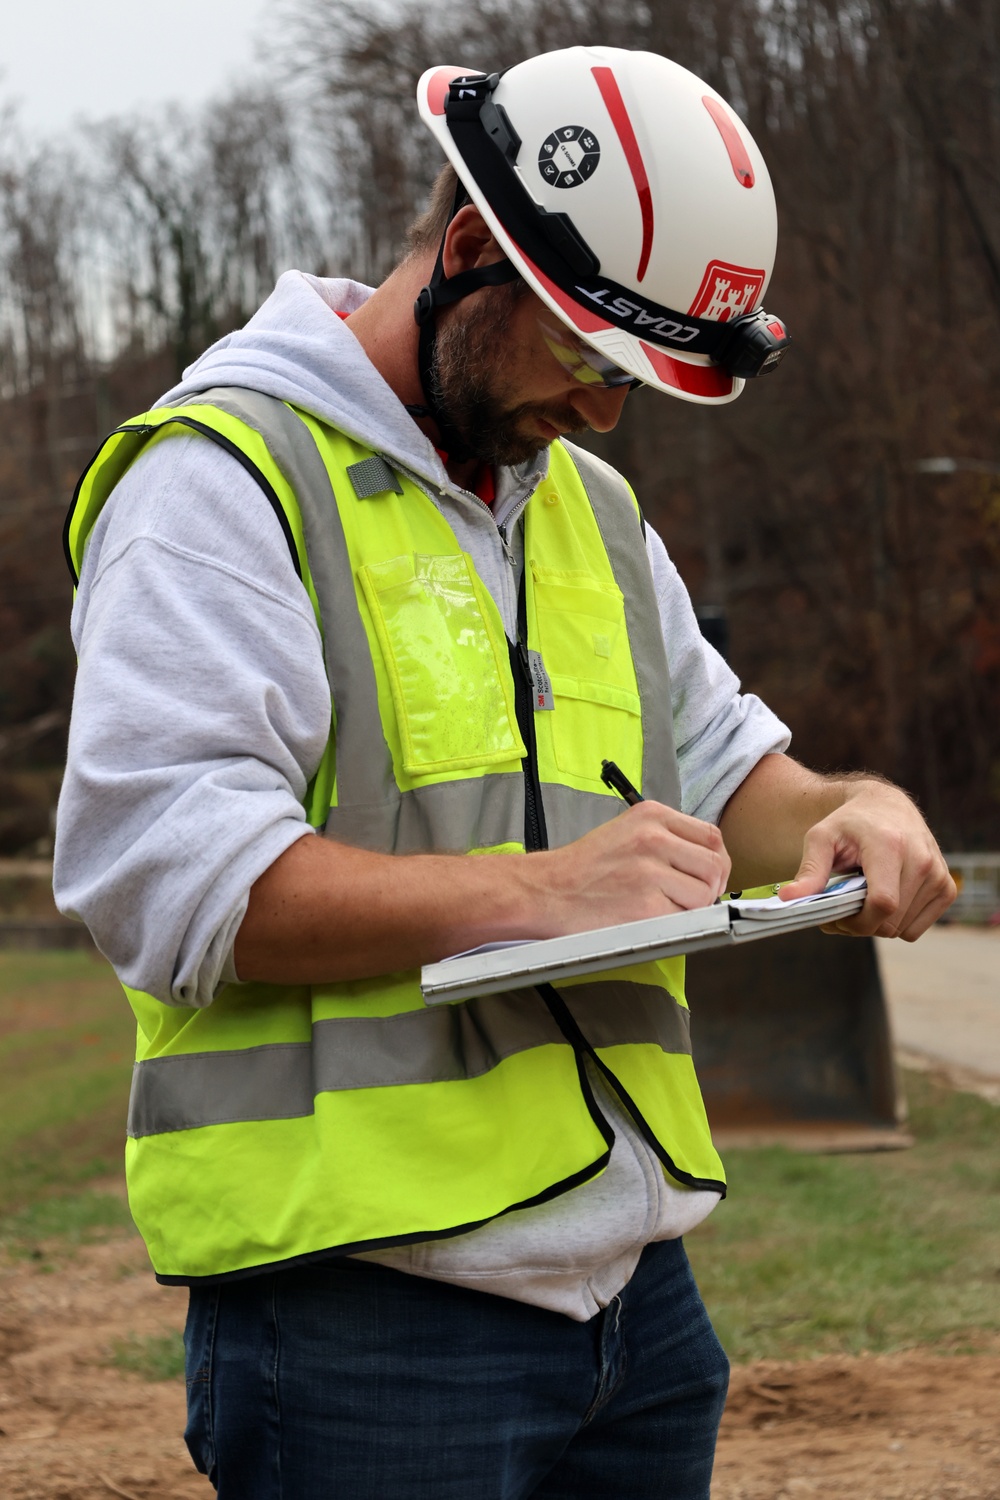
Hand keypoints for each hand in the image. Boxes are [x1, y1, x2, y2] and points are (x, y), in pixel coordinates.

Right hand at [540, 800, 731, 933]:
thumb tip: (708, 865)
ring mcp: (650, 871)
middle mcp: (654, 838)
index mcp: (651, 814)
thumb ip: (667, 839)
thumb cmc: (583, 868)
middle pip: (715, 865)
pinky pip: (684, 919)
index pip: (711, 836)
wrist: (546, 890)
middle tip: (692, 900)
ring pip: (704, 894)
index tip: (708, 878)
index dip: (717, 862)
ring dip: (692, 908)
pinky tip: (649, 918)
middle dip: (710, 888)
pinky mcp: (646, 905)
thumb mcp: (626, 832)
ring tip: (664, 908)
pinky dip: (674, 925)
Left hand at [778, 780, 955, 939]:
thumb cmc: (849, 824)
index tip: (838, 917)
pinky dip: (898, 923)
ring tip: (863, 899)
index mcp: (890, 847)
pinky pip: (917, 928)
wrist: (886, 806)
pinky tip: (886, 898)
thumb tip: (789, 898)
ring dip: (878, 925)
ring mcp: (939, 874)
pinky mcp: (946, 887)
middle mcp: (921, 860)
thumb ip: (809, 870)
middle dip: (861, 925)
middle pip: (890, 922)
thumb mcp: (821, 838)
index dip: (857, 922)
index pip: (882, 904)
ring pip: (902, 930)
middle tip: (844, 908)